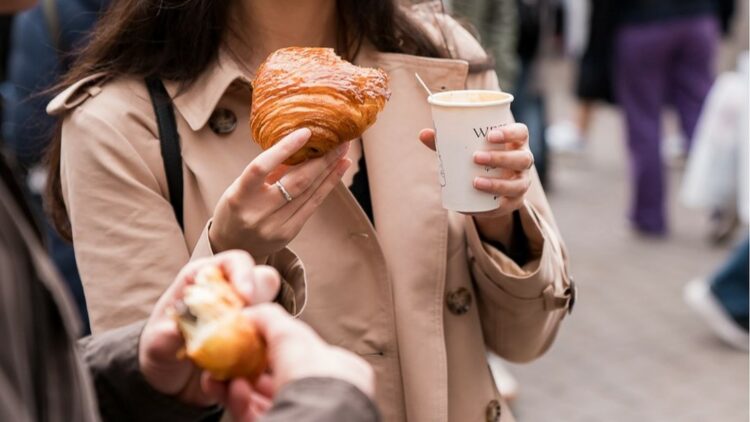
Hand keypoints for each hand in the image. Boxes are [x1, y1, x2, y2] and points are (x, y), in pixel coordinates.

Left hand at [138, 251, 280, 406]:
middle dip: (262, 300)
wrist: (169, 382)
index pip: (233, 262)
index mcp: (204, 280)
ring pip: (273, 309)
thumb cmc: (159, 353)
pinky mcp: (255, 338)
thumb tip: (173, 331)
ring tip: (247, 349)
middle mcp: (230, 293)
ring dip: (266, 327)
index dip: (243, 273)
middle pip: (263, 280)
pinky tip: (250, 367)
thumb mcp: (154, 346)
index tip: (246, 296)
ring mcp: (246, 315)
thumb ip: (163, 337)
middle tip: (249, 325)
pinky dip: (267, 351)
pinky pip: (273, 339)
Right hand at [203, 304, 374, 420]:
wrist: (315, 418)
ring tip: (221, 375)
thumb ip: (269, 319)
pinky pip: (255, 415)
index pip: (301, 352)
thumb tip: (250, 313)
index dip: (271, 344)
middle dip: (245, 367)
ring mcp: (301, 412)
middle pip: (276, 377)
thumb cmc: (314, 376)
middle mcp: (320, 394)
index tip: (246, 340)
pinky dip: (240, 401)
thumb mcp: (290, 334)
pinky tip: (233, 389)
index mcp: (335, 369)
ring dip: (238, 384)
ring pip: (262, 398)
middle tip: (225, 359)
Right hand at [210, 128, 351, 257]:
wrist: (234, 245)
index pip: (261, 167)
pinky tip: (338, 171)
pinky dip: (327, 186)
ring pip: (309, 193)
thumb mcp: (242, 186)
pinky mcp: (289, 233)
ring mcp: (275, 226)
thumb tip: (299, 145)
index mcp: (239, 196)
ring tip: (343, 153)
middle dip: (321, 159)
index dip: (284, 148)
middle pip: (297, 182)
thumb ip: (268, 170)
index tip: (306, 132)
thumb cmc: (237, 208)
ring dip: (330, 170)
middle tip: (339, 141)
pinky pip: (312, 205)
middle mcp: (258, 213)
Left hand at [419, 123, 532, 242]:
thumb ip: (446, 142)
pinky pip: (508, 206)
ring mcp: (522, 182)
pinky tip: (475, 207)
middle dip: (500, 158)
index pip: (521, 133)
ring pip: (518, 184)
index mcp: (515, 143)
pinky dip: (492, 208)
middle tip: (475, 158)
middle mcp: (523, 161)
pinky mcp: (515, 202)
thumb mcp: (465, 149)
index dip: (510, 132)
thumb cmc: (476, 158)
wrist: (487, 186)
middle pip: (522, 158)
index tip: (489, 135)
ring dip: (498, 184)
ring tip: (475, 182)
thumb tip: (423, 134)